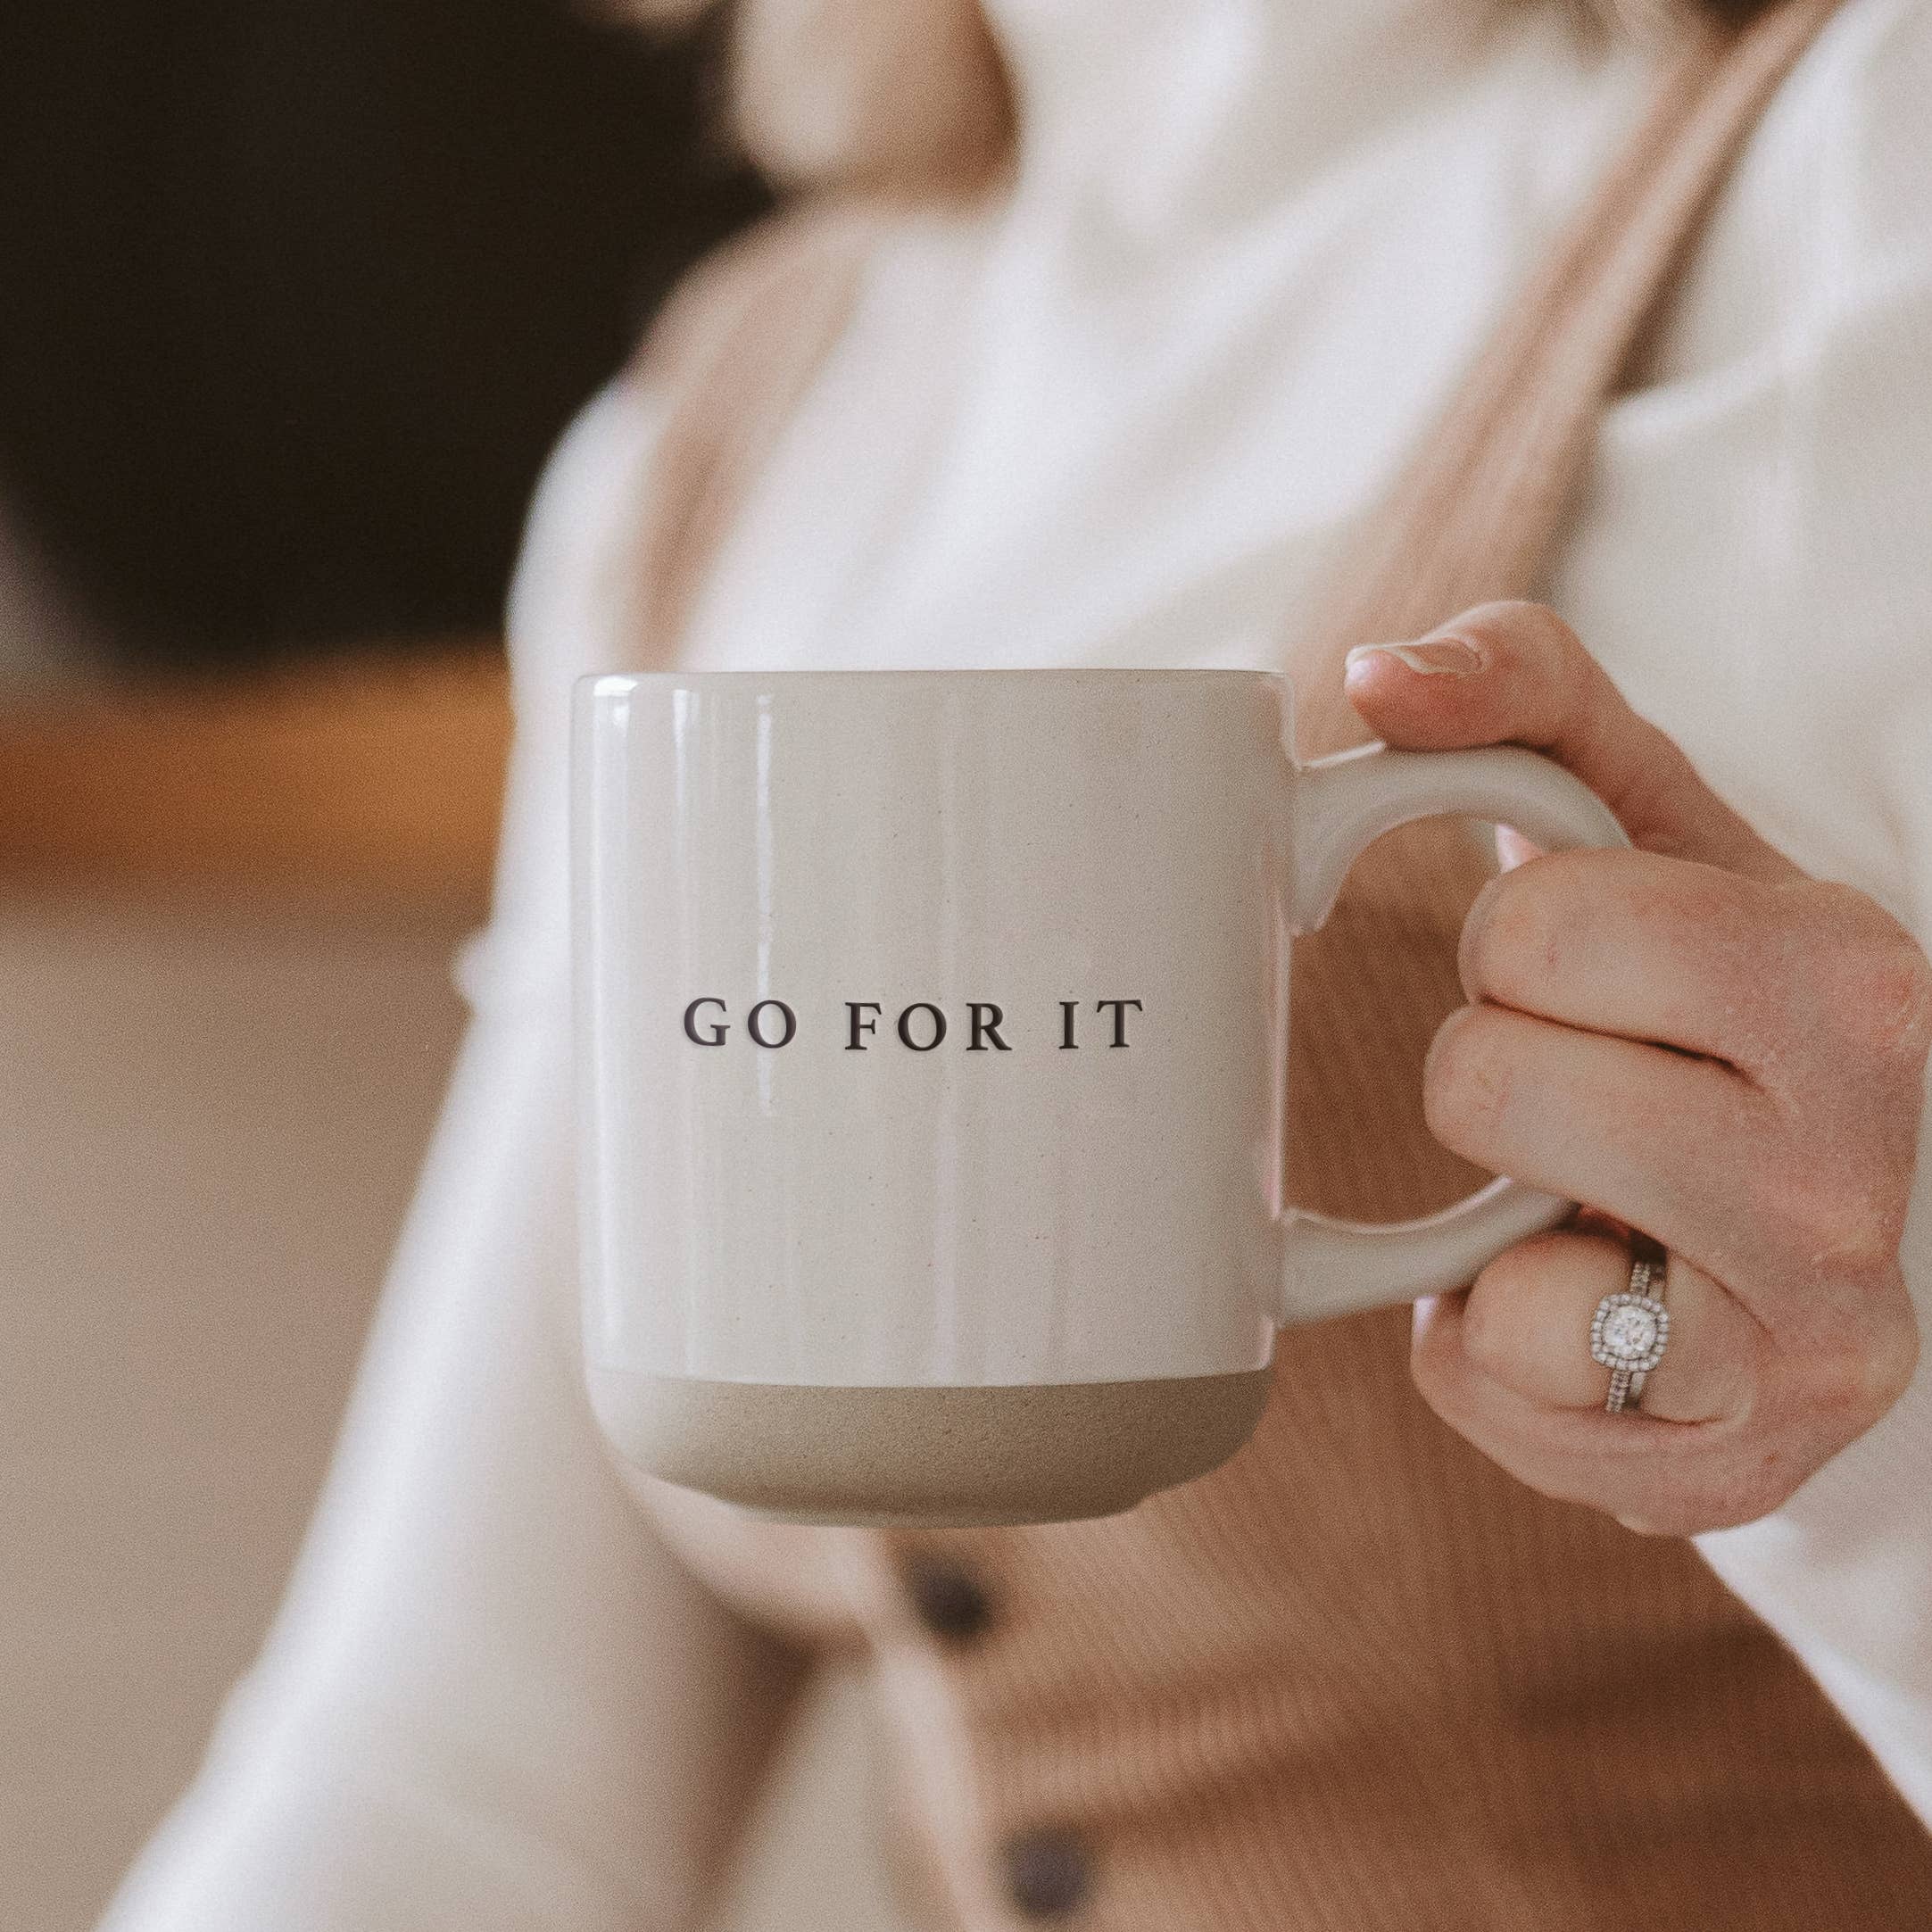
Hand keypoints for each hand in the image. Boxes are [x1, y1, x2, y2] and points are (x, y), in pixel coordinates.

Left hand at [1342, 602, 1931, 1535]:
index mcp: (1844, 975)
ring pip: (1493, 1264)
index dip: (1518, 949)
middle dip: (1495, 1074)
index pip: (1535, 926)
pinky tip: (1582, 1298)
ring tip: (1592, 1197)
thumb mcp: (1647, 823)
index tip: (1597, 977)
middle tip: (1593, 1092)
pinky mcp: (1735, 1460)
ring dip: (1494, 1216)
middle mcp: (1858, 1166)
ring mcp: (1811, 1339)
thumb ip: (1522, 698)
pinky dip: (1486, 1342)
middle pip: (1487, 1082)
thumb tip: (1373, 677)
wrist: (1807, 1215)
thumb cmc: (1701, 999)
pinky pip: (1489, 1385)